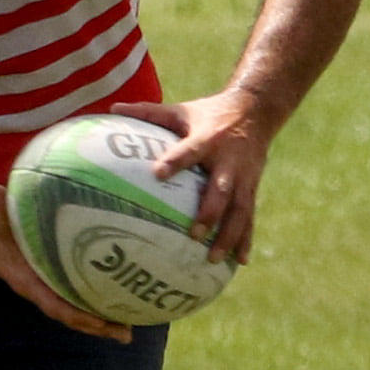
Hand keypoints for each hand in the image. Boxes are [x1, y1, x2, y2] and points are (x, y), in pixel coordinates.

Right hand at [0, 186, 131, 342]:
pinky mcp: (60, 287)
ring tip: (128, 333)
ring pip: (78, 315)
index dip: (75, 314)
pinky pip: (80, 303)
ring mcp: (52, 292)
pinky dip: (100, 310)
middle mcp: (42, 293)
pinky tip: (122, 312)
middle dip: (97, 327)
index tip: (97, 322)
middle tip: (125, 334)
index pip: (53, 305)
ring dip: (103, 325)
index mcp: (28, 282)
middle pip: (72, 318)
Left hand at [111, 93, 271, 265]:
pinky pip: (250, 217)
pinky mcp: (252, 188)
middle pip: (220, 190)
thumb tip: (113, 108)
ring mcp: (243, 178)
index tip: (158, 173)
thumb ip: (148, 112)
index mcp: (208, 139)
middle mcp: (229, 161)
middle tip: (193, 235)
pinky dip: (246, 239)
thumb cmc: (209, 113)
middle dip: (209, 213)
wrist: (257, 111)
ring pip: (239, 210)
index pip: (190, 150)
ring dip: (229, 235)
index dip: (175, 161)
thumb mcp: (181, 110)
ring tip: (214, 259)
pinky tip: (241, 262)